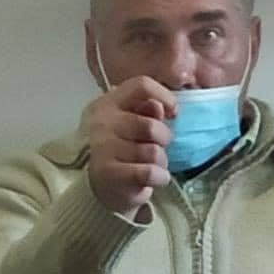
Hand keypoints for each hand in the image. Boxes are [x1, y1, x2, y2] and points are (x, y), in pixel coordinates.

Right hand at [86, 76, 176, 216]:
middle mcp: (102, 122)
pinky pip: (150, 172)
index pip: (141, 86)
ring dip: (161, 162)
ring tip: (151, 165)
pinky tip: (155, 178)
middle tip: (156, 147)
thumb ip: (147, 110)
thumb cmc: (123, 150)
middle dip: (164, 139)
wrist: (101, 187)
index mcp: (108, 103)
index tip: (172, 113)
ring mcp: (103, 147)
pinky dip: (160, 177)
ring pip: (153, 152)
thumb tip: (160, 107)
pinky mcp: (109, 173)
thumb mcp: (133, 123)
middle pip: (152, 125)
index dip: (165, 96)